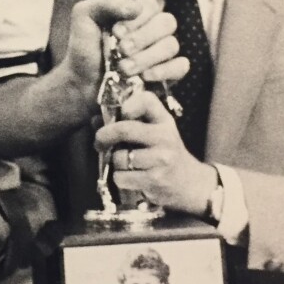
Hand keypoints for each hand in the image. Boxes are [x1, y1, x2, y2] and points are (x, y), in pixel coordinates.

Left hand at [62, 0, 188, 94]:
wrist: (82, 82)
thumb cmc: (84, 48)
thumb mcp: (85, 17)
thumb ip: (107, 4)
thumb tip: (137, 7)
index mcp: (137, 13)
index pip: (151, 6)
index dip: (136, 20)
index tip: (115, 32)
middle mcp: (153, 30)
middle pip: (167, 23)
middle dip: (142, 38)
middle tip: (122, 50)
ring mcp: (162, 52)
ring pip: (171, 45)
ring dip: (147, 57)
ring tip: (124, 69)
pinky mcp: (167, 74)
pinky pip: (181, 66)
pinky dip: (165, 71)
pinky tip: (145, 77)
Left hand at [95, 90, 216, 215]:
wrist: (188, 183)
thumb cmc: (164, 153)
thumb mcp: (154, 132)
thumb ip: (128, 122)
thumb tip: (95, 120)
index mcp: (164, 121)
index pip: (146, 100)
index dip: (128, 104)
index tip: (121, 114)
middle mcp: (165, 137)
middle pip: (124, 130)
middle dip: (104, 135)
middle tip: (99, 141)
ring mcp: (161, 160)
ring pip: (120, 157)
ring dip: (115, 162)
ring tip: (124, 163)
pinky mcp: (155, 180)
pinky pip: (121, 177)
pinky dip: (120, 178)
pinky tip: (130, 177)